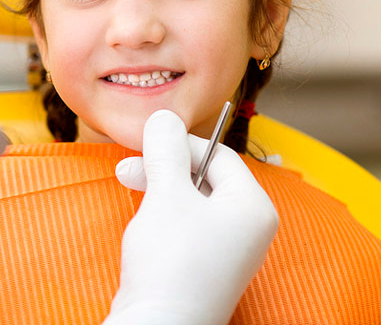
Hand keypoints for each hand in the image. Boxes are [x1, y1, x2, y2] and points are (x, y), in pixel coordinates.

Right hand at [106, 110, 277, 324]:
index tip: (145, 145)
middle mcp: (247, 227)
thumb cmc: (170, 261)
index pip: (219, 154)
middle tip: (127, 169)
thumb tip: (164, 115)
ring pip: (191, 198)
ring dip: (158, 186)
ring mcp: (227, 249)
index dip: (180, 144)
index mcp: (253, 206)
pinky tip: (142, 218)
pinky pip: (186, 223)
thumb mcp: (166, 194)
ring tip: (128, 187)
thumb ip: (166, 149)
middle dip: (163, 167)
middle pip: (204, 175)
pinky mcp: (205, 265)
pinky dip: (162, 212)